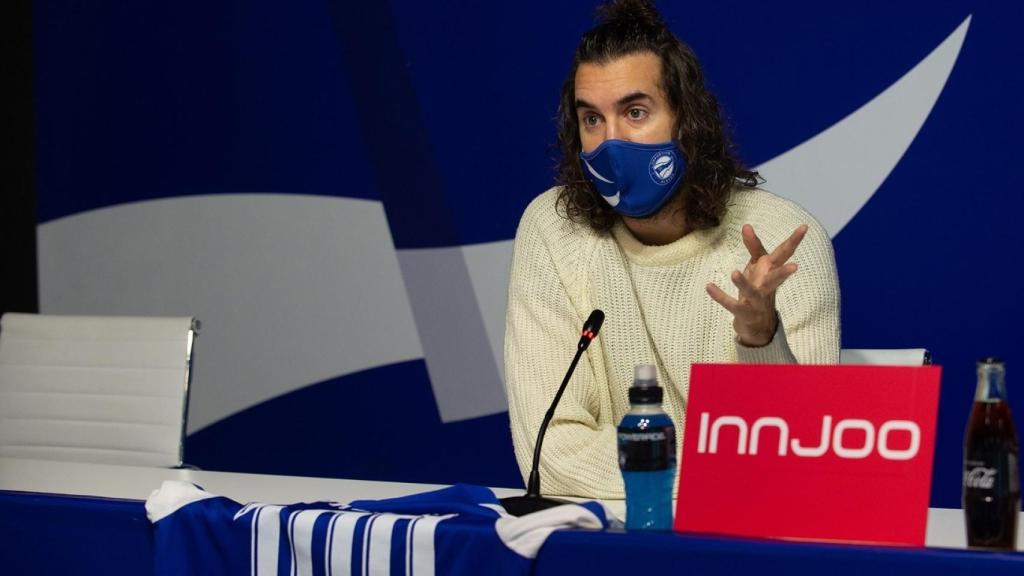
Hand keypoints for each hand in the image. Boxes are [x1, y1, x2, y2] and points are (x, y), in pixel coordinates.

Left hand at [706, 224, 807, 346]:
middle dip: (785, 273)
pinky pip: (731, 304)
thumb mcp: (757, 265)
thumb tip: (746, 225)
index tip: (804, 227)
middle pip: (777, 277)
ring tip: (734, 272)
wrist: (758, 324)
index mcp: (771, 271)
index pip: (783, 253)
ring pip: (753, 292)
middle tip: (795, 267)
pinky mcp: (744, 312)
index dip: (794, 240)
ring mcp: (757, 301)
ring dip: (743, 283)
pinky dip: (720, 296)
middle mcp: (767, 285)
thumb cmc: (759, 287)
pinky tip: (709, 286)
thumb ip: (753, 246)